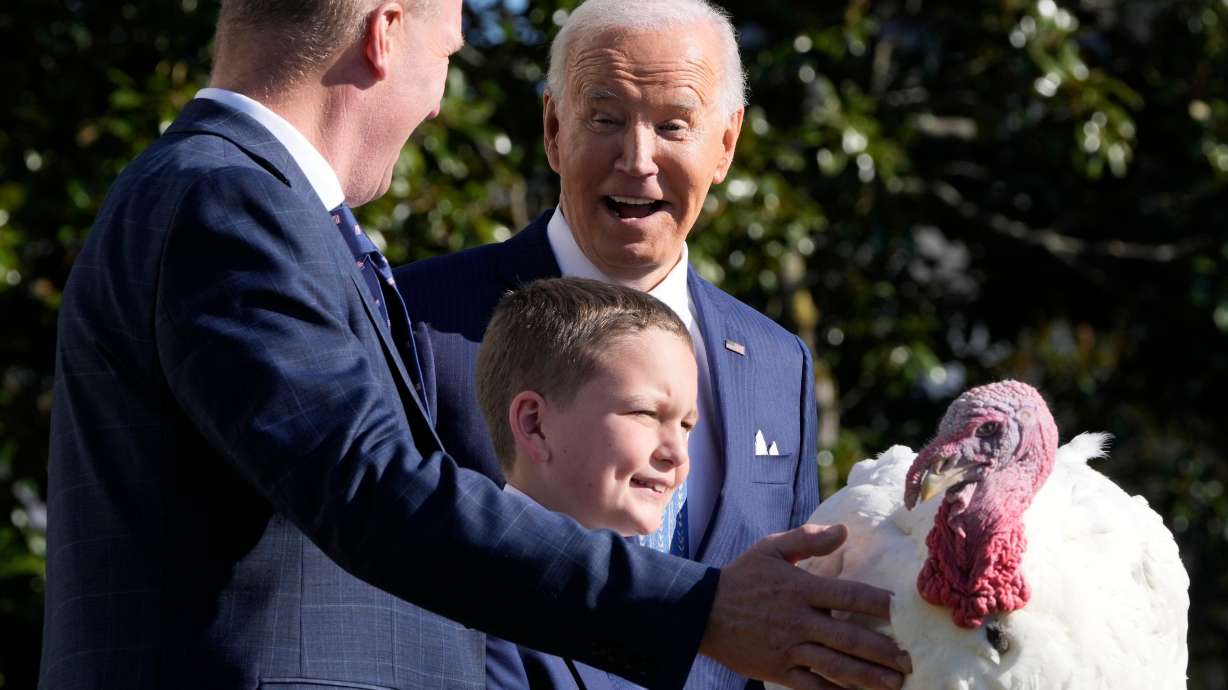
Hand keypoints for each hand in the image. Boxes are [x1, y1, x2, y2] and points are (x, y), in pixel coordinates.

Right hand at [698, 523, 910, 689]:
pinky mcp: (778, 671)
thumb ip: (808, 538)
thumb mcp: (771, 549)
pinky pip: (812, 687)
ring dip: (868, 676)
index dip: (880, 603)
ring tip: (895, 682)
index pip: (849, 595)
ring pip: (835, 667)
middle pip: (849, 637)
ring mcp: (788, 649)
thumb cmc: (742, 577)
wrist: (701, 611)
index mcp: (800, 588)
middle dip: (883, 650)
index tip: (905, 610)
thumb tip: (844, 530)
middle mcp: (798, 621)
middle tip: (911, 658)